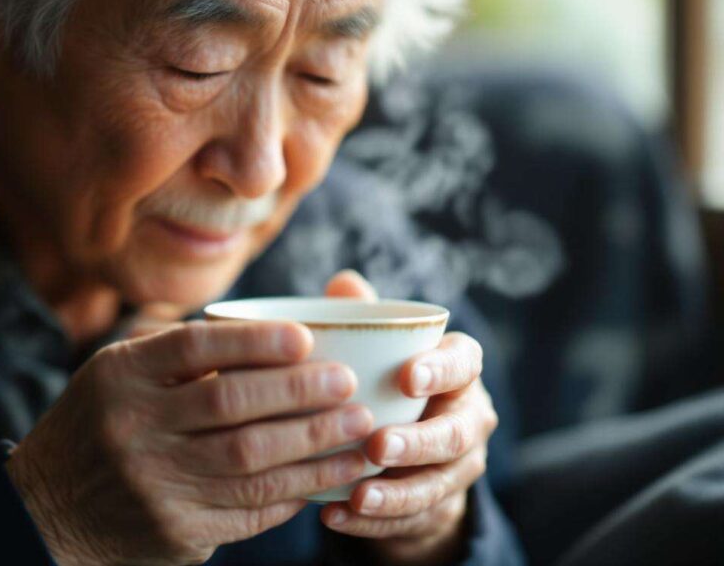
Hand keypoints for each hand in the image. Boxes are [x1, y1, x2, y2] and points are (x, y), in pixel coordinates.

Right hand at [6, 319, 374, 565]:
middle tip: (349, 384)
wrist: (47, 512)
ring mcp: (153, 484)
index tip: (307, 339)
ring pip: (251, 462)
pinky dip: (295, 491)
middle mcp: (133, 427)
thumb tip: (268, 336)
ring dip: (314, 446)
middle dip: (301, 393)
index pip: (195, 349)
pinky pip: (249, 510)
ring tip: (359, 430)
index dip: (256, 342)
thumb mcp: (113, 377)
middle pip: (231, 404)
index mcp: (119, 377)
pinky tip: (329, 477)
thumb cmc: (98, 428)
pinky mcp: (175, 530)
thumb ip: (173, 355)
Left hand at [318, 271, 497, 565]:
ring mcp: (458, 467)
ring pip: (437, 483)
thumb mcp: (381, 349)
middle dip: (417, 442)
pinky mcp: (437, 507)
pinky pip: (410, 519)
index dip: (441, 369)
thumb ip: (367, 318)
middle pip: (454, 433)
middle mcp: (468, 418)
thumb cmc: (389, 382)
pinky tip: (336, 517)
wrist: (408, 449)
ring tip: (357, 495)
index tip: (408, 375)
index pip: (464, 362)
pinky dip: (373, 522)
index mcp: (458, 370)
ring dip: (396, 493)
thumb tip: (342, 283)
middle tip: (375, 445)